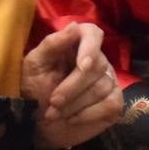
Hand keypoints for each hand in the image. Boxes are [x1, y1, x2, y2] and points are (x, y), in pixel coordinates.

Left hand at [21, 23, 122, 149]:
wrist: (38, 123)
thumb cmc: (35, 89)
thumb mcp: (35, 65)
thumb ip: (52, 44)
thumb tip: (74, 26)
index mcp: (76, 45)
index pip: (93, 33)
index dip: (90, 46)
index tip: (81, 65)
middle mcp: (96, 59)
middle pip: (96, 66)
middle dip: (72, 87)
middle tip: (53, 102)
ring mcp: (108, 80)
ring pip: (101, 88)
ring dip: (74, 104)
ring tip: (55, 113)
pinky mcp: (113, 102)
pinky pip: (110, 104)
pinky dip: (87, 115)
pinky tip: (71, 119)